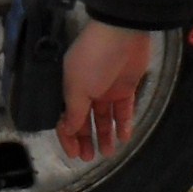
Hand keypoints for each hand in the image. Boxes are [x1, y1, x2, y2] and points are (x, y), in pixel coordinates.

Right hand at [59, 19, 151, 162]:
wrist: (122, 34)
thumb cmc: (93, 58)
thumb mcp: (77, 86)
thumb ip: (74, 111)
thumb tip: (67, 129)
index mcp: (70, 88)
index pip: (66, 118)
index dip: (68, 137)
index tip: (75, 154)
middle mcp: (87, 90)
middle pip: (85, 120)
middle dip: (86, 139)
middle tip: (90, 158)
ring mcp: (107, 89)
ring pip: (104, 118)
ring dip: (105, 135)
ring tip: (107, 153)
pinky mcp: (126, 87)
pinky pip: (124, 110)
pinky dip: (123, 124)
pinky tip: (124, 138)